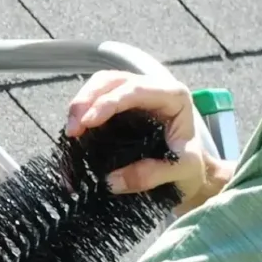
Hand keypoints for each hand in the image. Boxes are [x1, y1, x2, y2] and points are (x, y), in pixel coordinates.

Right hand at [65, 68, 231, 211]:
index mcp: (174, 96)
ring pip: (100, 85)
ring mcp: (134, 97)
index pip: (137, 91)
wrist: (189, 176)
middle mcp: (153, 89)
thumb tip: (112, 180)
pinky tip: (74, 133)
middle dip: (88, 100)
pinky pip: (96, 100)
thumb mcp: (182, 172)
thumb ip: (153, 174)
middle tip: (72, 130)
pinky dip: (81, 113)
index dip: (108, 102)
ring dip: (80, 104)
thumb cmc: (191, 170)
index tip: (88, 123)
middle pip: (113, 81)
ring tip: (70, 132)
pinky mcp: (120, 108)